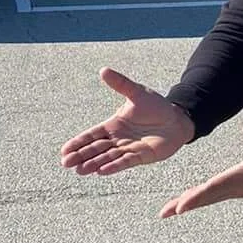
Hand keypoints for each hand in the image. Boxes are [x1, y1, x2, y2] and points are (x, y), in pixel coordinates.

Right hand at [61, 67, 195, 176]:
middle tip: (66, 164)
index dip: (78, 142)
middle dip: (81, 156)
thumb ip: (121, 83)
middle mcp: (118, 139)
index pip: (92, 135)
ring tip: (80, 171)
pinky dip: (113, 166)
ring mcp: (128, 148)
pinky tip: (101, 172)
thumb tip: (103, 70)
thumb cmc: (156, 106)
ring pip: (107, 157)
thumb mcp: (137, 93)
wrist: (177, 120)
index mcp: (113, 125)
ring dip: (93, 164)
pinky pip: (125, 162)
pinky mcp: (140, 156)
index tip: (64, 150)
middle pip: (95, 149)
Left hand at [159, 120, 242, 218]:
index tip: (182, 205)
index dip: (198, 196)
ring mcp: (237, 190)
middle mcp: (238, 187)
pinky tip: (184, 202)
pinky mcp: (236, 189)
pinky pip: (213, 196)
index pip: (216, 187)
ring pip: (209, 199)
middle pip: (207, 197)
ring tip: (168, 211)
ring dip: (188, 204)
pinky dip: (198, 200)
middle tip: (165, 212)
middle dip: (186, 204)